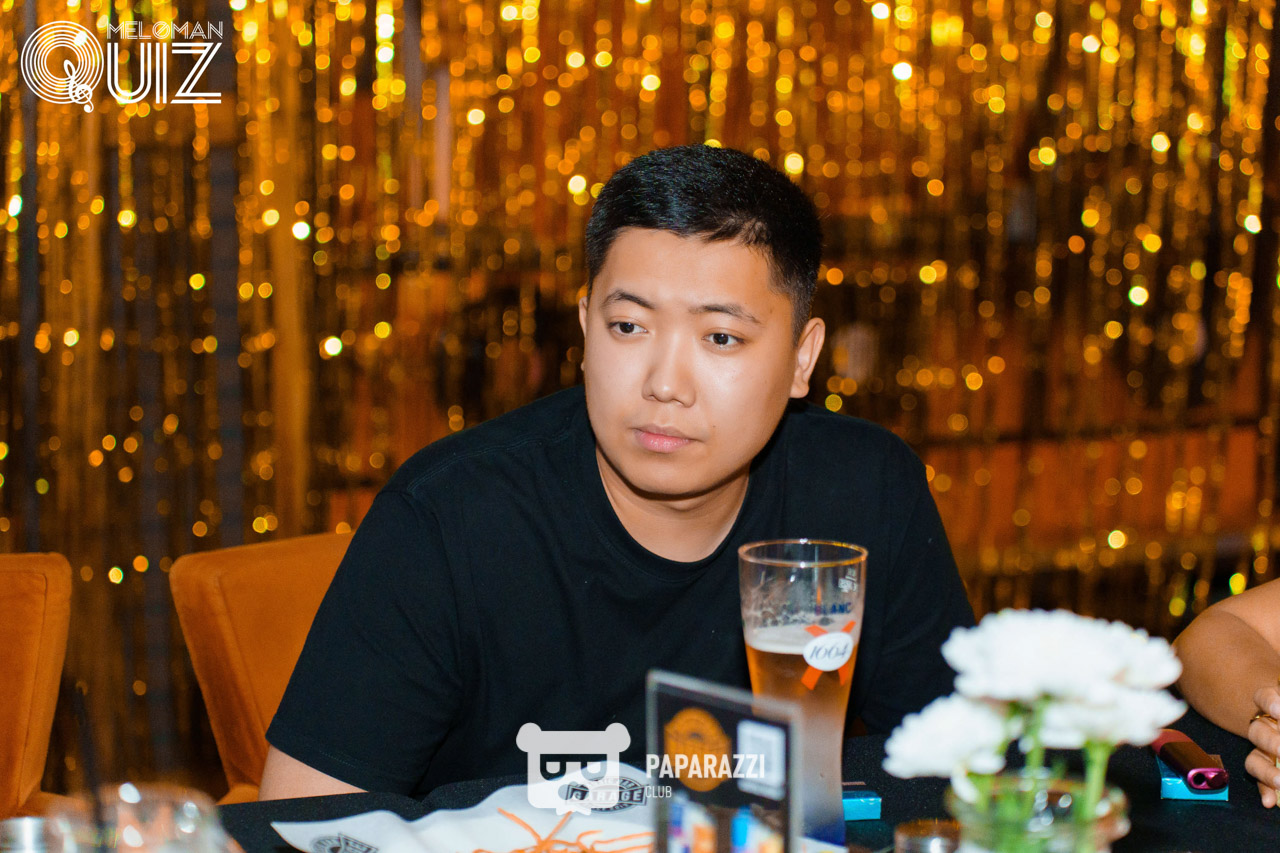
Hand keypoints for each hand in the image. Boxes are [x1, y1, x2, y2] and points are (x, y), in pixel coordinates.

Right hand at [1245, 684, 1279, 806]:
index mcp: (1275, 707)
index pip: (1264, 697)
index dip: (1270, 702)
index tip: (1278, 711)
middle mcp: (1267, 728)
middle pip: (1257, 731)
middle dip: (1271, 742)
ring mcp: (1265, 751)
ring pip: (1254, 760)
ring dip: (1266, 772)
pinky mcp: (1267, 771)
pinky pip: (1261, 782)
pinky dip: (1265, 791)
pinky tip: (1271, 802)